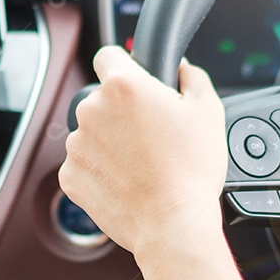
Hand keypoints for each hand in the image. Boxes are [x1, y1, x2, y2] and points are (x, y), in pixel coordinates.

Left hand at [58, 46, 226, 255]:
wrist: (173, 224)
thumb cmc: (191, 169)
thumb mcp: (209, 110)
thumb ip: (192, 76)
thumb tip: (181, 69)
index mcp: (123, 86)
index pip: (108, 55)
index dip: (126, 65)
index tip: (137, 81)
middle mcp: (91, 110)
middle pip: (102, 97)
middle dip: (123, 110)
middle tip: (154, 133)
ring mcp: (76, 145)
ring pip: (92, 131)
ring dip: (112, 140)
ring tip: (144, 162)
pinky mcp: (70, 176)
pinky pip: (85, 162)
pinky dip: (102, 168)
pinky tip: (129, 180)